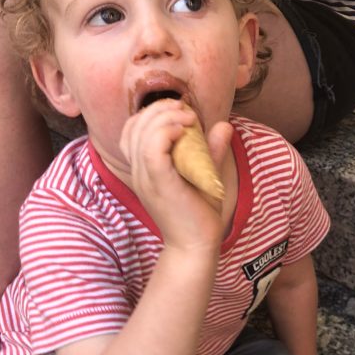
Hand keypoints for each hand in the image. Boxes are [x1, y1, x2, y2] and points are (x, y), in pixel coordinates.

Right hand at [120, 99, 231, 250]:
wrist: (196, 246)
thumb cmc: (199, 214)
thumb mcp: (204, 174)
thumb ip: (210, 150)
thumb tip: (224, 126)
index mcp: (144, 169)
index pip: (131, 130)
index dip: (151, 114)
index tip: (180, 113)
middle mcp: (139, 172)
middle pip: (135, 125)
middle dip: (160, 108)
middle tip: (186, 111)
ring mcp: (146, 178)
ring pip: (142, 133)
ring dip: (165, 117)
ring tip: (188, 119)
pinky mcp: (160, 184)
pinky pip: (152, 150)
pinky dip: (166, 133)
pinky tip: (184, 132)